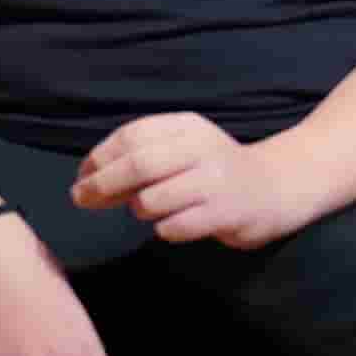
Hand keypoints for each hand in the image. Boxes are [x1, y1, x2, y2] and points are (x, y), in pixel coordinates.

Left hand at [73, 112, 310, 249]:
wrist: (274, 188)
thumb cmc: (213, 171)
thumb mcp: (183, 148)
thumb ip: (143, 155)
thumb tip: (88, 177)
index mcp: (188, 126)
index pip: (133, 135)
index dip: (100, 157)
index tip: (81, 176)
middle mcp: (202, 148)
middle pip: (139, 165)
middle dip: (102, 184)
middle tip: (81, 199)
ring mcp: (215, 182)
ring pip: (152, 200)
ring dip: (139, 209)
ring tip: (148, 209)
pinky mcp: (225, 213)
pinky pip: (174, 228)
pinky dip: (164, 229)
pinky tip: (173, 224)